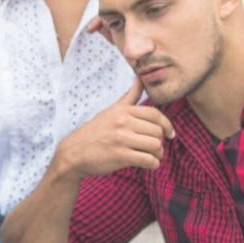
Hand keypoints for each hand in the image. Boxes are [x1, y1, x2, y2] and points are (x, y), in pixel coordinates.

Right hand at [54, 81, 174, 178]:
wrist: (73, 153)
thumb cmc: (94, 132)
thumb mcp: (110, 111)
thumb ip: (129, 97)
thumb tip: (140, 78)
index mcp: (122, 111)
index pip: (154, 114)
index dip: (167, 125)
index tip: (170, 134)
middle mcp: (122, 122)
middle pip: (157, 131)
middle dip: (160, 142)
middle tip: (155, 148)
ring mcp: (121, 139)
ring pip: (155, 145)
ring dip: (158, 154)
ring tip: (152, 156)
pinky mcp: (120, 156)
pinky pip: (148, 160)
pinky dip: (153, 164)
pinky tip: (148, 164)